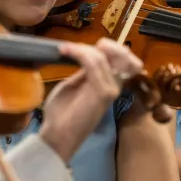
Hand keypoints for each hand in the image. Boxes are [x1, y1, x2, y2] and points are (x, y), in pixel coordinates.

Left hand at [40, 38, 143, 160]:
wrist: (56, 136)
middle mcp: (114, 86)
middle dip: (106, 45)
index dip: (109, 47)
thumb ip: (85, 72)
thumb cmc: (62, 114)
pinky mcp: (101, 93)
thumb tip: (88, 54)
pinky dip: (78, 52)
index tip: (83, 46)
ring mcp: (110, 90)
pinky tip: (65, 51)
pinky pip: (94, 63)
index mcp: (109, 84)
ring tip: (65, 49)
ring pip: (105, 57)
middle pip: (124, 55)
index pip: (124, 59)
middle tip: (80, 46)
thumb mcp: (74, 85)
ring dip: (83, 48)